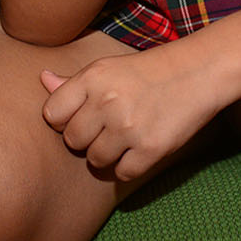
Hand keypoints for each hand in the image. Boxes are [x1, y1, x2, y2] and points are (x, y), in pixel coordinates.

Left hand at [40, 46, 218, 180]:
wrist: (198, 72)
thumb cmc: (148, 71)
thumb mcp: (109, 67)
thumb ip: (74, 82)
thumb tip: (42, 79)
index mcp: (93, 77)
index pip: (52, 114)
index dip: (63, 120)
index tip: (81, 117)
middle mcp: (107, 101)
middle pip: (72, 140)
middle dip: (86, 138)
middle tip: (107, 127)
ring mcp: (129, 126)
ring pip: (95, 160)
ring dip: (108, 154)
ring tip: (125, 137)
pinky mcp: (150, 148)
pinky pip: (122, 173)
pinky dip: (129, 166)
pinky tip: (140, 148)